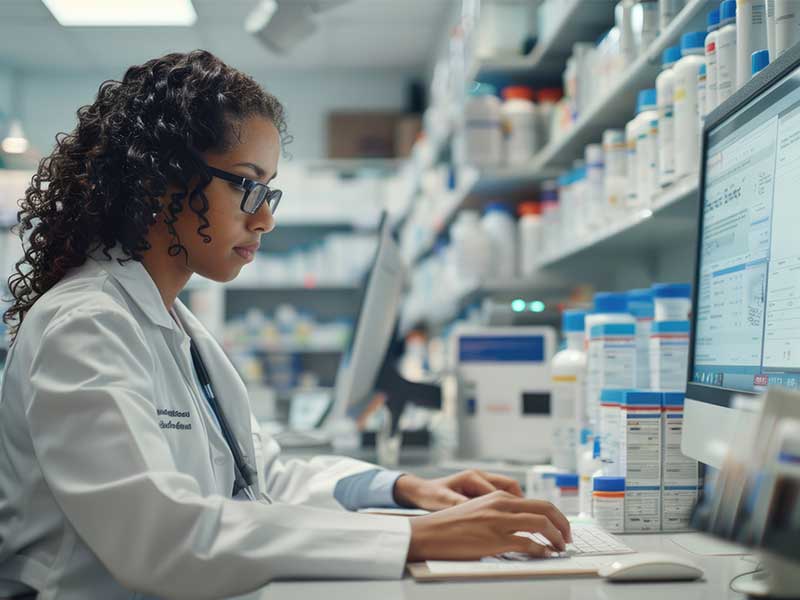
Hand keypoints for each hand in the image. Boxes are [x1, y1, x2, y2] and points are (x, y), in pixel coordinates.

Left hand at [393, 469, 523, 510]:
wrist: (420, 491)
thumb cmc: (430, 495)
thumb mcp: (443, 501)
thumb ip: (460, 506)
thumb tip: (475, 514)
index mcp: (472, 477)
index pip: (500, 489)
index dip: (512, 505)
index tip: (520, 520)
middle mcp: (480, 476)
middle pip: (510, 486)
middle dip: (521, 502)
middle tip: (528, 519)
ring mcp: (481, 482)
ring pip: (507, 491)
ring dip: (515, 504)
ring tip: (521, 521)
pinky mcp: (479, 489)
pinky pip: (500, 495)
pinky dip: (506, 506)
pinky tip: (507, 520)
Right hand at [406, 490, 572, 561]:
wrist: (429, 532)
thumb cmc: (452, 525)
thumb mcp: (479, 509)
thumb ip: (500, 513)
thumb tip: (523, 526)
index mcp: (499, 496)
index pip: (537, 502)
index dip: (555, 516)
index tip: (561, 528)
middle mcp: (501, 504)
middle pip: (545, 509)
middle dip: (563, 524)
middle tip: (568, 537)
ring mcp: (499, 521)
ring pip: (541, 524)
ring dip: (556, 538)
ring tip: (560, 548)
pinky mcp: (495, 539)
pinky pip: (528, 544)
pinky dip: (541, 550)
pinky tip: (544, 555)